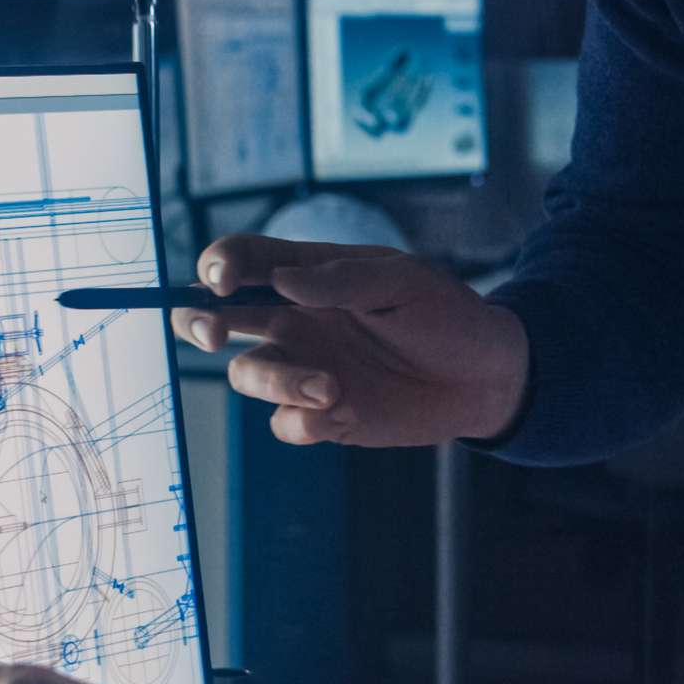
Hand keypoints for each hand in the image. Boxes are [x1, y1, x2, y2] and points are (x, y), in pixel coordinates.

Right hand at [174, 235, 529, 447]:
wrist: (484, 376)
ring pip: (248, 375)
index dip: (219, 265)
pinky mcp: (323, 415)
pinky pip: (285, 423)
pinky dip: (306, 421)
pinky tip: (350, 410)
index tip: (223, 281)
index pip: (243, 260)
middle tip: (216, 335)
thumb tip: (281, 281)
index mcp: (307, 275)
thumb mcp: (403, 282)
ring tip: (331, 389)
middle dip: (199, 323)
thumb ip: (342, 280)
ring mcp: (304, 368)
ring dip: (278, 382)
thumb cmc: (445, 315)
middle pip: (216, 317)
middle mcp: (294, 321)